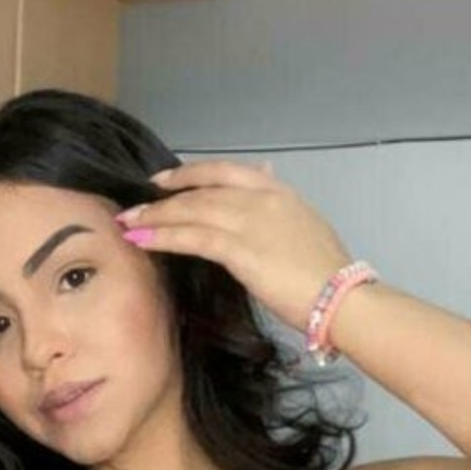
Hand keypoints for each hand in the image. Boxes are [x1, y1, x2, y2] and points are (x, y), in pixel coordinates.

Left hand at [113, 158, 353, 334]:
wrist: (342, 298)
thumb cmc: (326, 274)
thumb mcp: (305, 226)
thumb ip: (279, 208)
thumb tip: (265, 177)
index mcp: (279, 193)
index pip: (225, 171)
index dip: (189, 174)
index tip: (164, 181)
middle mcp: (262, 199)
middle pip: (202, 190)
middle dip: (163, 199)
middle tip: (134, 208)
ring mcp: (250, 221)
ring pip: (192, 211)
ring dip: (155, 218)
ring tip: (128, 225)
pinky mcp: (240, 249)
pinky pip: (193, 237)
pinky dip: (164, 237)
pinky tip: (143, 241)